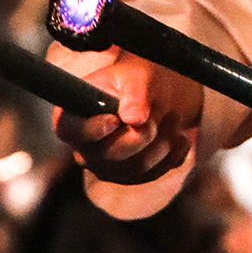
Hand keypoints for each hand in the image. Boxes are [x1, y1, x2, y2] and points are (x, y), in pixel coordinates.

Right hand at [47, 42, 203, 184]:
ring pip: (137, 167)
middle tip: (158, 112)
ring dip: (162, 142)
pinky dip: (171, 155)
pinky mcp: (128, 177)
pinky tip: (179, 136)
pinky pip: (153, 174)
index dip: (94, 129)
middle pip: (111, 154)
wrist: (153, 93)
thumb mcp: (135, 75)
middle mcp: (83, 148)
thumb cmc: (134, 79)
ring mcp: (105, 166)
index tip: (115, 119)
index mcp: (71, 119)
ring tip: (173, 117)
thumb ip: (134, 93)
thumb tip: (134, 118)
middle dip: (142, 133)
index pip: (72, 131)